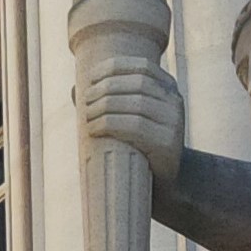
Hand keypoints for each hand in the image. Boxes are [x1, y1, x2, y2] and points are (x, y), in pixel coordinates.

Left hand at [81, 49, 183, 183]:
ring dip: (105, 106)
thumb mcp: (128, 120)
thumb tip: (75, 89)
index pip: (143, 67)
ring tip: (86, 115)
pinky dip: (110, 124)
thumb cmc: (139, 147)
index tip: (92, 77)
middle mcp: (175, 102)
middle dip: (107, 88)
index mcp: (168, 89)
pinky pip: (135, 126)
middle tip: (85, 99)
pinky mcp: (167, 143)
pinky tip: (93, 129)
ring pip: (137, 103)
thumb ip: (107, 103)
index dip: (116, 68)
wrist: (165, 183)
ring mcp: (174, 122)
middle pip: (138, 84)